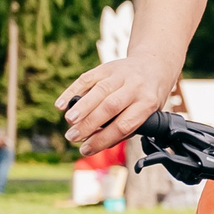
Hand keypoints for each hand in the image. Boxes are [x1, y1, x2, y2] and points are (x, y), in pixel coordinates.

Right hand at [57, 56, 174, 152]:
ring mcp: (120, 75)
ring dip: (81, 107)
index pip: (124, 125)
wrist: (153, 64)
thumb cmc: (147, 96)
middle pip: (110, 107)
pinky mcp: (106, 67)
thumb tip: (96, 142)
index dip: (103, 139)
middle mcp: (135, 87)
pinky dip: (72, 91)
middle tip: (72, 137)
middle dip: (89, 124)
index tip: (86, 150)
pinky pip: (87, 79)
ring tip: (69, 121)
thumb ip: (125, 128)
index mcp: (147, 103)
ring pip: (99, 91)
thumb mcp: (147, 114)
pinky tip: (61, 104)